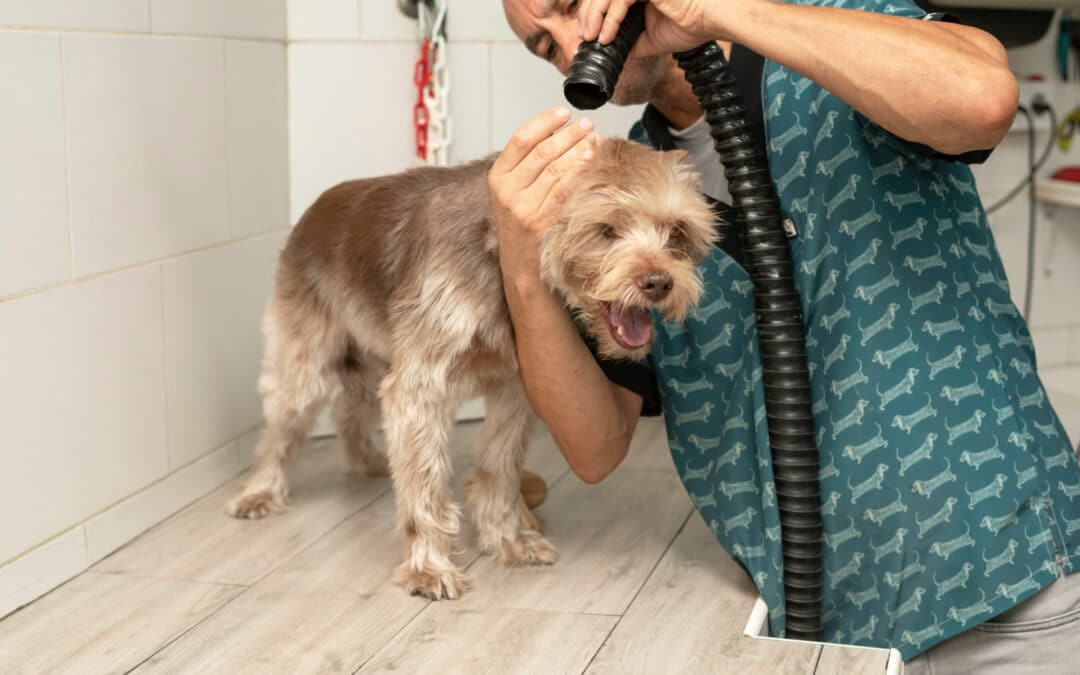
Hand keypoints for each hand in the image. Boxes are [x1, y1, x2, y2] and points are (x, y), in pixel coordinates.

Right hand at [489, 107, 596, 283]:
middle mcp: (507, 191)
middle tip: (587, 124)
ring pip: (556, 169)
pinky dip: (580, 173)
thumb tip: (560, 133)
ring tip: (594, 139)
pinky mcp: (541, 222)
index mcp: (497, 177)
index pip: (521, 139)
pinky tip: (591, 161)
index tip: (564, 113)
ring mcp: (524, 208)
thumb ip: (527, 164)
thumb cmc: (519, 223)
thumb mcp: (513, 190)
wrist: (519, 264)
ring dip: (579, 151)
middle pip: (542, 152)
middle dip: (568, 134)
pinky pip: (565, 190)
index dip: (545, 122)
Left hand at [579, 0, 755, 55]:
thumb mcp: (651, 39)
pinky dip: (610, 19)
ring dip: (593, 16)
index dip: (592, 15)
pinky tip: (606, 36)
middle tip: (584, 37)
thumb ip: (630, 40)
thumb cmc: (693, 24)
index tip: (587, 36)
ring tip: (591, 37)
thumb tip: (612, 51)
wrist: (714, 19)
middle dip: (587, 15)